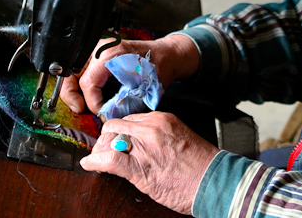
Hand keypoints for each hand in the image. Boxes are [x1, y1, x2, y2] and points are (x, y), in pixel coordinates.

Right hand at [60, 33, 200, 114]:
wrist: (168, 54)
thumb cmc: (159, 66)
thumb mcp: (142, 89)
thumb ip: (122, 104)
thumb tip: (106, 117)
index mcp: (112, 54)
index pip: (89, 83)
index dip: (92, 103)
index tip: (101, 112)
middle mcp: (102, 48)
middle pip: (71, 73)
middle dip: (71, 95)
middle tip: (79, 109)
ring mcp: (99, 47)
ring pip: (72, 69)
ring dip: (73, 88)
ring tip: (81, 104)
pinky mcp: (99, 50)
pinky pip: (81, 67)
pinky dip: (80, 81)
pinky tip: (87, 94)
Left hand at [80, 112, 218, 214]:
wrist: (212, 182)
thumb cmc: (201, 164)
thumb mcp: (180, 138)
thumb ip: (159, 135)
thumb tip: (141, 142)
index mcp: (163, 119)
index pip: (130, 119)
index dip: (119, 131)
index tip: (116, 139)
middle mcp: (152, 128)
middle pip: (116, 125)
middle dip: (107, 138)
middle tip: (105, 150)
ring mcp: (144, 147)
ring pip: (109, 139)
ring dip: (100, 150)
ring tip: (98, 159)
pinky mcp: (139, 167)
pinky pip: (108, 159)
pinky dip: (94, 161)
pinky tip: (89, 164)